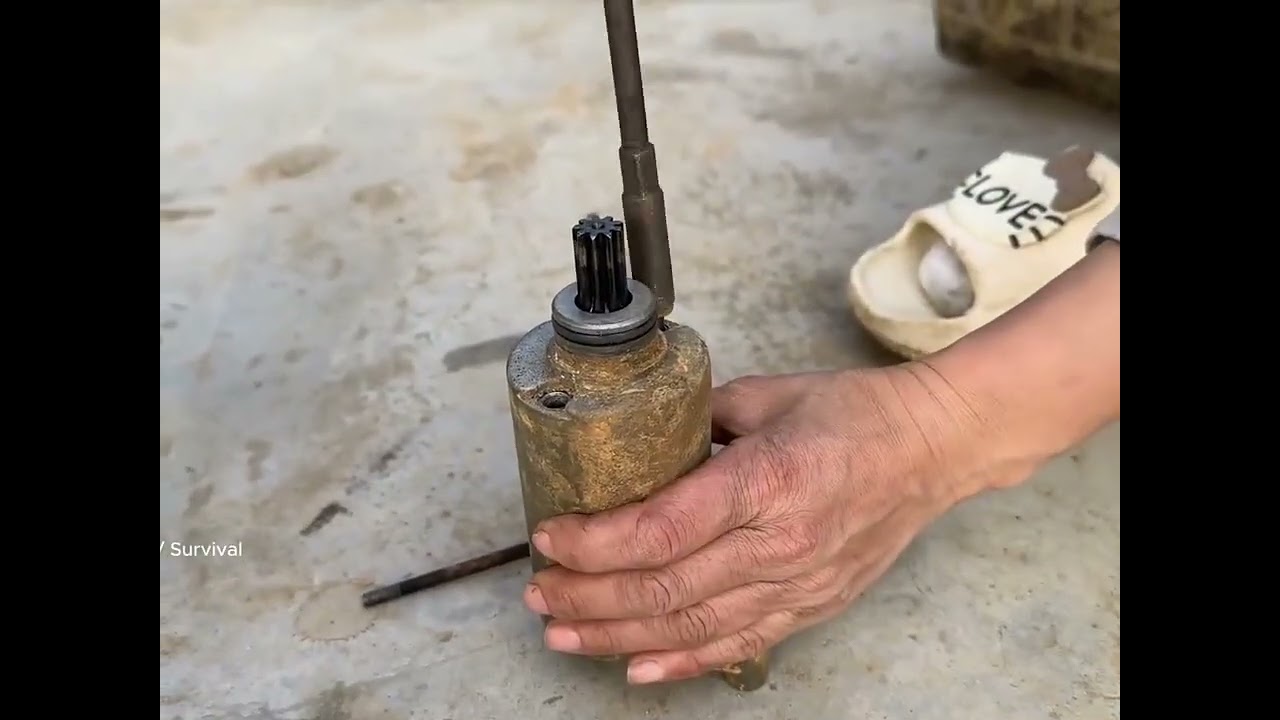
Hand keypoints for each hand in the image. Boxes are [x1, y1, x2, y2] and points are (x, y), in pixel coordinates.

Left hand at [522, 364, 1020, 684]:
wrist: (933, 450)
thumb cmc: (853, 415)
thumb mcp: (765, 395)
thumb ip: (696, 421)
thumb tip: (640, 441)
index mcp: (764, 480)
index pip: (660, 529)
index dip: (593, 545)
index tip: (549, 539)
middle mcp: (779, 543)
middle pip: (663, 588)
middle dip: (587, 596)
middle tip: (539, 591)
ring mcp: (797, 584)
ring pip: (689, 627)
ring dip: (616, 635)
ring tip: (562, 632)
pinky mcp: (811, 607)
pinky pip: (737, 646)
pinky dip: (682, 662)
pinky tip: (636, 667)